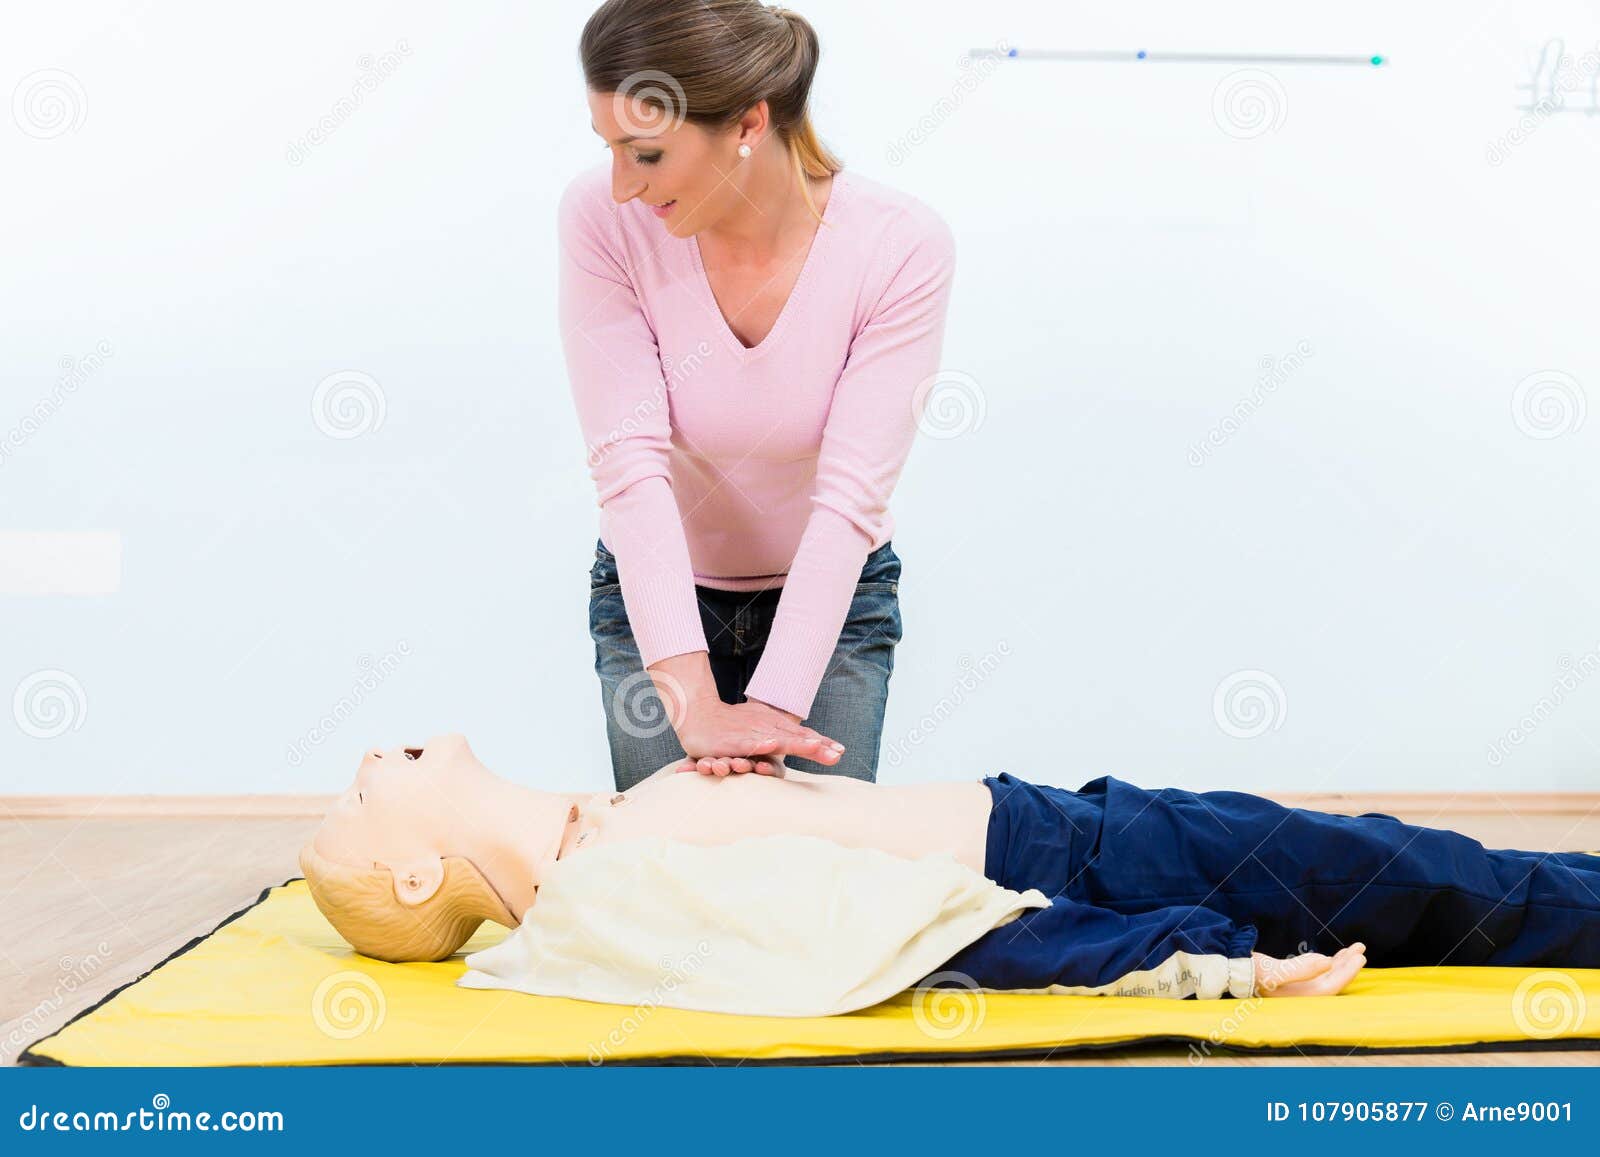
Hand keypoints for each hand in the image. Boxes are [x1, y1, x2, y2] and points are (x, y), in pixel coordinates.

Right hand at [672, 697, 843, 776]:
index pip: (801, 734)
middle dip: (817, 746)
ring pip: (777, 739)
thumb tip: (801, 746)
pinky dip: (761, 743)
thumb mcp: (759, 729)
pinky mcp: (733, 741)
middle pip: (796, 737)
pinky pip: (748, 743)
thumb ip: (779, 738)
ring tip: (816, 747)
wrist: (697, 713)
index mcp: (773, 725)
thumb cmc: (731, 724)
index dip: (821, 743)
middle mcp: (765, 727)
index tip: (840, 751)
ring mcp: (750, 733)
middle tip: (837, 753)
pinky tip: (772, 744)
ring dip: (797, 743)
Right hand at [1252, 942, 1365, 996]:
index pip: (1329, 987)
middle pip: (1330, 982)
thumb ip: (1301, 968)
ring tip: (1353, 950)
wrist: (1227, 968)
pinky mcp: (1290, 979)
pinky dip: (1326, 963)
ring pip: (1324, 977)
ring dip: (1339, 963)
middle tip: (1360, 949)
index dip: (1345, 973)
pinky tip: (1333, 956)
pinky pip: (1315, 973)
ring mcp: (1295, 988)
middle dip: (1346, 966)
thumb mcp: (1272, 970)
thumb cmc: (1247, 971)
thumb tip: (1327, 962)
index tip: (1358, 957)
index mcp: (1296, 998)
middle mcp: (1299, 996)